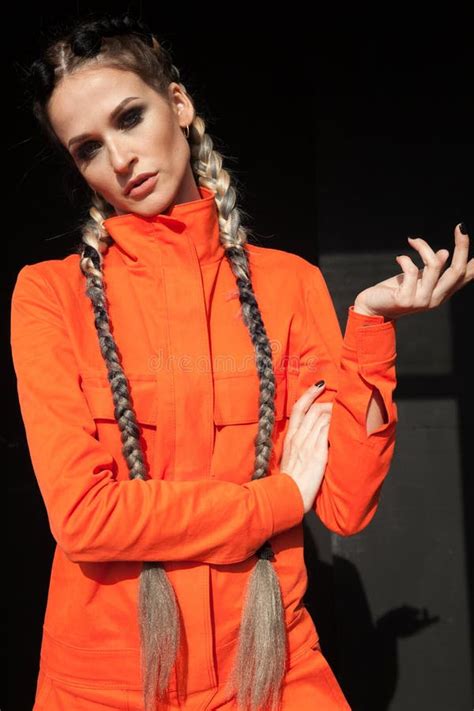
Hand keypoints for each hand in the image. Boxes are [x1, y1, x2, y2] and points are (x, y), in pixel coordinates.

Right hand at [280, 382, 332, 513]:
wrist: (288, 495)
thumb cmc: (290, 481)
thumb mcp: (290, 458)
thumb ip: (299, 446)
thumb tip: (311, 440)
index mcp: (290, 437)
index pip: (299, 409)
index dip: (310, 394)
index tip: (319, 385)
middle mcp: (298, 437)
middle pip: (313, 409)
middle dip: (327, 401)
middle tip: (338, 400)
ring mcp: (307, 443)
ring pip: (321, 417)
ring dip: (334, 411)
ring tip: (344, 410)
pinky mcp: (317, 452)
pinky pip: (327, 430)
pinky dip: (335, 423)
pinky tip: (343, 422)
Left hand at [353, 223, 472, 319]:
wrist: (372, 308)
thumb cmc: (395, 290)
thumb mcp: (417, 278)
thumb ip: (431, 269)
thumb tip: (444, 253)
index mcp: (442, 294)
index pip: (464, 277)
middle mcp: (436, 299)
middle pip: (457, 270)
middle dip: (462, 246)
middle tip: (461, 227)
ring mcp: (421, 301)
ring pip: (435, 265)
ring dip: (424, 247)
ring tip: (413, 240)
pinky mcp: (405, 299)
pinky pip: (411, 269)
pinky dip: (405, 258)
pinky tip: (399, 257)